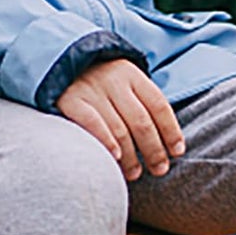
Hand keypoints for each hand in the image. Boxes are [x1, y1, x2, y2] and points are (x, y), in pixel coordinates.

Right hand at [55, 59, 185, 180]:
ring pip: (119, 127)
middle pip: (141, 121)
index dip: (171, 131)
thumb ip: (141, 105)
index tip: (177, 152)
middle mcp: (114, 80)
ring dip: (130, 155)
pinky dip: (105, 140)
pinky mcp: (71, 99)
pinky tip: (114, 157)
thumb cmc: (99, 82)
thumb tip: (167, 144)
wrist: (58, 61)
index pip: (158, 105)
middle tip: (159, 170)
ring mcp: (92, 89)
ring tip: (136, 173)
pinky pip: (92, 122)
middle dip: (153, 149)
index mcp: (132, 75)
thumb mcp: (123, 82)